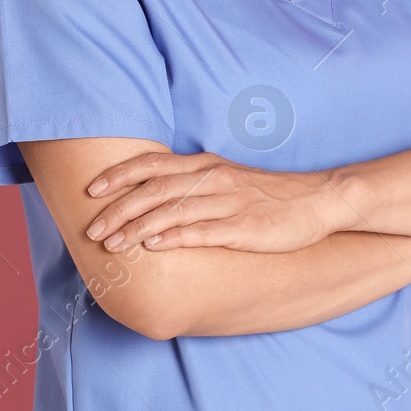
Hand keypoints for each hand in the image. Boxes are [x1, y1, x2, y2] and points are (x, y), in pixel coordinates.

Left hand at [82, 150, 340, 253]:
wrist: (318, 200)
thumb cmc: (269, 194)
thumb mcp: (228, 178)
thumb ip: (194, 183)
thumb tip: (154, 195)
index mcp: (207, 166)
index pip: (153, 165)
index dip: (120, 175)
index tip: (92, 190)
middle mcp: (214, 179)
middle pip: (155, 190)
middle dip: (119, 210)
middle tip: (92, 230)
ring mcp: (229, 202)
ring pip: (173, 211)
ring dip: (137, 228)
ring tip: (113, 245)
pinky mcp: (245, 226)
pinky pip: (203, 231)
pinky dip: (175, 237)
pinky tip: (153, 246)